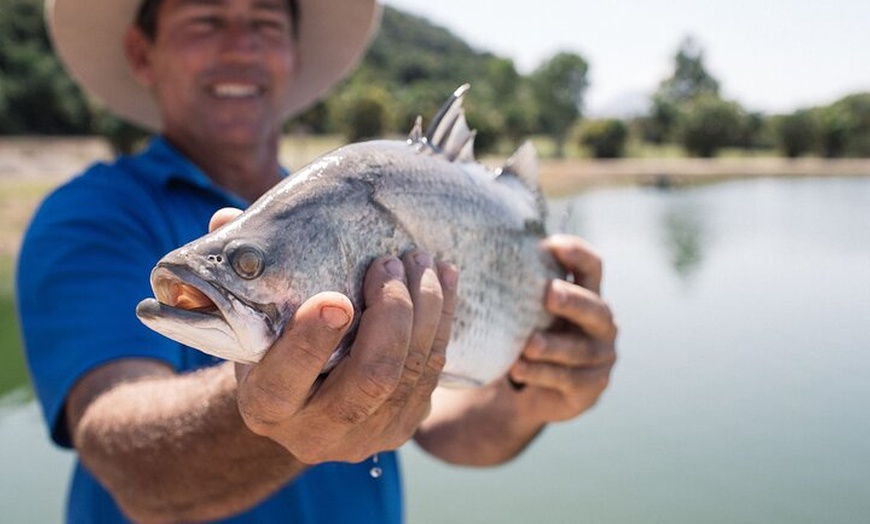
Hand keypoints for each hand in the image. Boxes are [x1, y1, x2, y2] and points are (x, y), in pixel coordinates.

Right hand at [208, 208, 458, 463]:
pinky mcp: (404, 426)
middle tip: (389, 263)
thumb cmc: (269, 346)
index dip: (310, 343)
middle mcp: (316, 434)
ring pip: (410, 374)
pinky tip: (443, 282)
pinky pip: (433, 373)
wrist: (299, 405)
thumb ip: (239, 273)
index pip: (285, 383)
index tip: (336, 298)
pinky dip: (442, 323)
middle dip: (391, 314)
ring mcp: (367, 436)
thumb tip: (226, 222)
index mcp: (264, 408)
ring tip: (421, 260)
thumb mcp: (247, 319)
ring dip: (425, 310)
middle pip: (370, 380)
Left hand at [508, 234, 616, 422]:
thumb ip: (518, 286)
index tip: (553, 245)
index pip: (592, 267)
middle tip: (549, 294)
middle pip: (594, 308)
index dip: (578, 254)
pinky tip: (519, 369)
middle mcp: (601, 324)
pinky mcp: (591, 387)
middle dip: (572, 301)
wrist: (528, 391)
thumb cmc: (528, 335)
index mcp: (587, 294)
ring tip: (528, 345)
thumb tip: (473, 254)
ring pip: (579, 349)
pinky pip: (567, 379)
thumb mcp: (525, 310)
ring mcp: (600, 356)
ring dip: (552, 346)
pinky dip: (541, 374)